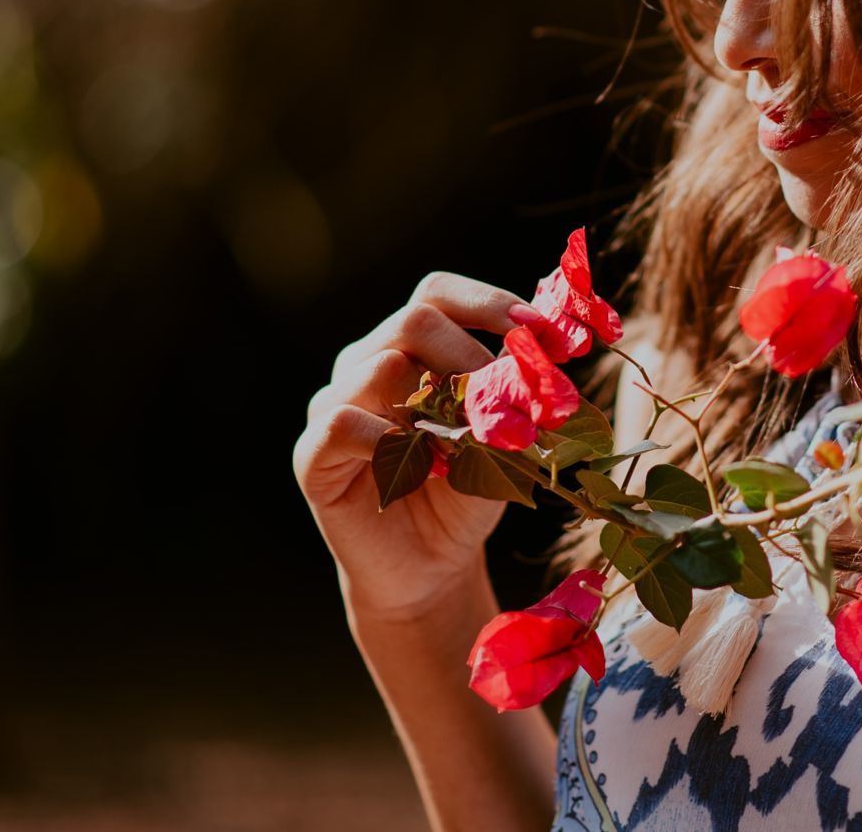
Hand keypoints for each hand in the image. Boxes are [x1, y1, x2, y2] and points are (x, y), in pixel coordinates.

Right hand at [295, 271, 537, 620]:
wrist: (431, 567)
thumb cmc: (467, 493)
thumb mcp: (502, 436)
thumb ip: (514, 391)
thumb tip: (549, 346)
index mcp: (408, 346)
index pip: (438, 293)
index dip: (489, 303)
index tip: (538, 333)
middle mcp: (364, 362)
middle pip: (414, 319)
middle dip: (474, 355)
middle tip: (508, 403)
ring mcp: (332, 403)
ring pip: (383, 366)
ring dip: (441, 408)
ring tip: (471, 449)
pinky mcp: (312, 454)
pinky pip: (343, 423)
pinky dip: (393, 444)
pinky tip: (428, 472)